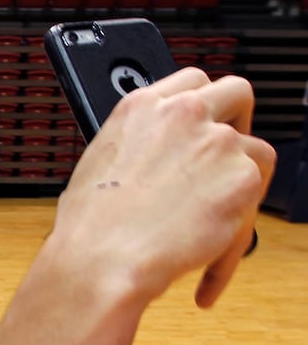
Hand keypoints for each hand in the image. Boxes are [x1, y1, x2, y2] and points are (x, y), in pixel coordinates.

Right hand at [52, 69, 273, 309]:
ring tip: (213, 221)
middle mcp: (182, 114)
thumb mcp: (98, 167)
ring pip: (254, 151)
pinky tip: (210, 249)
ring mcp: (216, 142)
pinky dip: (239, 226)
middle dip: (238, 121)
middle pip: (235, 94)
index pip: (192, 84)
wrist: (101, 260)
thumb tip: (153, 165)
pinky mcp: (241, 176)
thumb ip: (138, 149)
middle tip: (227, 157)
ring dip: (239, 182)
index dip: (204, 107)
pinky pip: (255, 197)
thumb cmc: (88, 229)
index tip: (203, 128)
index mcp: (141, 108)